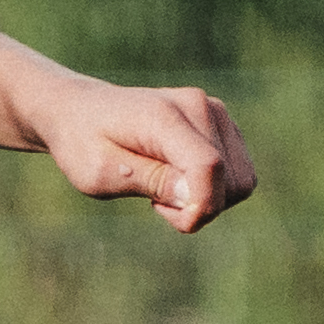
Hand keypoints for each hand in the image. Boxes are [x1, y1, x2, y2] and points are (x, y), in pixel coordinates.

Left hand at [46, 77, 254, 232]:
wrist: (81, 112)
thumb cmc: (84, 144)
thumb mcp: (101, 173)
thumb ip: (151, 181)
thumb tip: (196, 197)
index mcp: (163, 117)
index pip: (208, 167)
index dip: (200, 207)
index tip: (167, 216)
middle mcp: (198, 106)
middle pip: (232, 181)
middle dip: (199, 207)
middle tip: (154, 201)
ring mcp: (215, 112)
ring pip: (242, 181)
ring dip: (209, 199)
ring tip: (164, 189)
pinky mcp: (221, 123)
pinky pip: (239, 173)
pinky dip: (214, 189)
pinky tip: (178, 180)